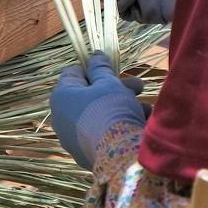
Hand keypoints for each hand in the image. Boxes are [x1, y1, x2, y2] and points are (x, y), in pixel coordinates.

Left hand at [49, 51, 148, 169]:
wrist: (117, 153)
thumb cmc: (110, 109)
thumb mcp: (109, 83)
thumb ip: (101, 67)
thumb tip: (95, 54)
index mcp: (61, 95)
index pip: (73, 73)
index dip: (94, 68)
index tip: (113, 69)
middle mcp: (61, 117)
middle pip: (89, 95)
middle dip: (116, 89)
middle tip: (138, 87)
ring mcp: (71, 137)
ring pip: (99, 114)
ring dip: (123, 107)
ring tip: (146, 108)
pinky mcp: (84, 153)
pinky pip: (101, 132)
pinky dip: (117, 126)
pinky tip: (140, 124)